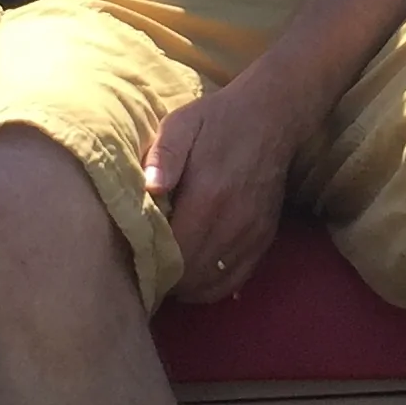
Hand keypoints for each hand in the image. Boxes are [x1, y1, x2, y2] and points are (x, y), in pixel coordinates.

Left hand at [142, 76, 304, 301]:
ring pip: (214, 283)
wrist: (270, 118)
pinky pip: (236, 280)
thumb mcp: (181, 124)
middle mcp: (233, 222)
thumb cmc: (216, 120)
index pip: (175, 251)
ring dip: (187, 286)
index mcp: (208, 195)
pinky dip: (213, 286)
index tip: (135, 258)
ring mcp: (252, 234)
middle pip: (193, 274)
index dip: (152, 261)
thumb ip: (164, 156)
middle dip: (166, 278)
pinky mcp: (264, 238)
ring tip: (168, 274)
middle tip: (147, 268)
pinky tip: (195, 276)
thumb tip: (149, 187)